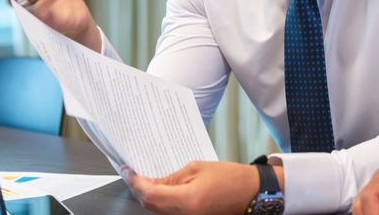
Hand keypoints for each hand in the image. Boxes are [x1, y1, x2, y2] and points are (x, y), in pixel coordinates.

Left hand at [123, 161, 259, 214]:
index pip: (150, 193)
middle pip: (150, 205)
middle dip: (139, 189)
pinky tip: (159, 189)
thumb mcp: (197, 168)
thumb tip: (152, 181)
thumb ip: (172, 177)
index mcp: (186, 200)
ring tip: (144, 179)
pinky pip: (169, 212)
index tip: (128, 170)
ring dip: (148, 196)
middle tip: (132, 173)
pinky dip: (160, 202)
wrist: (250, 192)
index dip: (135, 182)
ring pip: (158, 210)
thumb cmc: (229, 177)